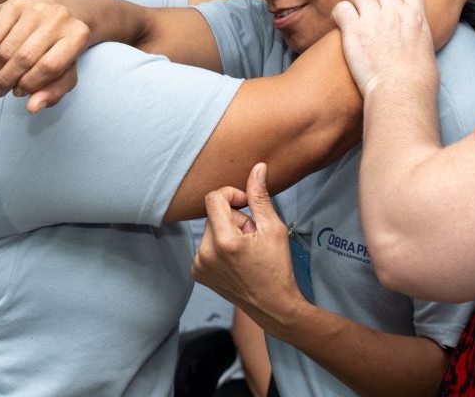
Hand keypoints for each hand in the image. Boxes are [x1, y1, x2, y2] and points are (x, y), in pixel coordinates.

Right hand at [0, 0, 89, 112]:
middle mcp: (59, 17)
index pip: (49, 67)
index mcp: (78, 35)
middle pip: (25, 57)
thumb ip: (54, 92)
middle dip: (6, 81)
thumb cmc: (65, 48)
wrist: (68, 13)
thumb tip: (32, 107)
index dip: (30, 85)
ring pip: (6, 47)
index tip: (20, 93)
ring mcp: (36, 6)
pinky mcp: (15, 2)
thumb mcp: (68, 72)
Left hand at [192, 163, 302, 329]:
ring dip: (227, 232)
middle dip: (233, 217)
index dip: (232, 194)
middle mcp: (205, 254)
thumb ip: (260, 196)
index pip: (214, 198)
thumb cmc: (277, 268)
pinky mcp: (197, 273)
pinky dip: (219, 246)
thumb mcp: (273, 228)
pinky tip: (236, 260)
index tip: (247, 204)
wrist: (273, 306)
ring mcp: (199, 265)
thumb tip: (257, 168)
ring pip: (210, 229)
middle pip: (213, 213)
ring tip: (246, 250)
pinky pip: (206, 245)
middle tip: (252, 236)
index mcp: (224, 241)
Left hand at [332, 0, 438, 99]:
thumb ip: (417, 33)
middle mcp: (395, 13)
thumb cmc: (417, 82)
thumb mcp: (426, 49)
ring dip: (354, 1)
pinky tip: (341, 26)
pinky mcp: (354, 31)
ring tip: (353, 17)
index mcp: (416, 16)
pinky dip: (339, 14)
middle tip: (367, 8)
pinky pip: (341, 8)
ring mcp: (374, 20)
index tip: (390, 2)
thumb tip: (414, 34)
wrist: (401, 94)